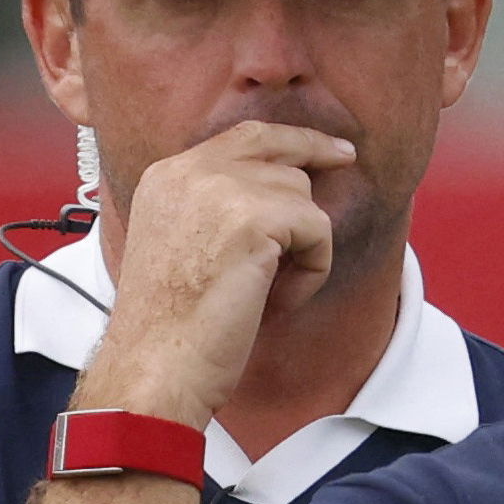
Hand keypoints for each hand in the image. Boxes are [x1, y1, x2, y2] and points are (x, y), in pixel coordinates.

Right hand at [84, 120, 358, 426]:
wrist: (156, 365)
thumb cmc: (172, 328)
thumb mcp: (182, 246)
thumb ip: (215, 208)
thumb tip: (281, 189)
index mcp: (167, 176)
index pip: (242, 137)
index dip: (290, 139)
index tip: (327, 148)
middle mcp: (189, 171)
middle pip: (277, 150)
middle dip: (316, 155)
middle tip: (348, 158)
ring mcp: (219, 189)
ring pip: (301, 195)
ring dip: (302, 247)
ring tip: (270, 292)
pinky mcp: (253, 218)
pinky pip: (317, 229)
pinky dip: (312, 271)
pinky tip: (279, 302)